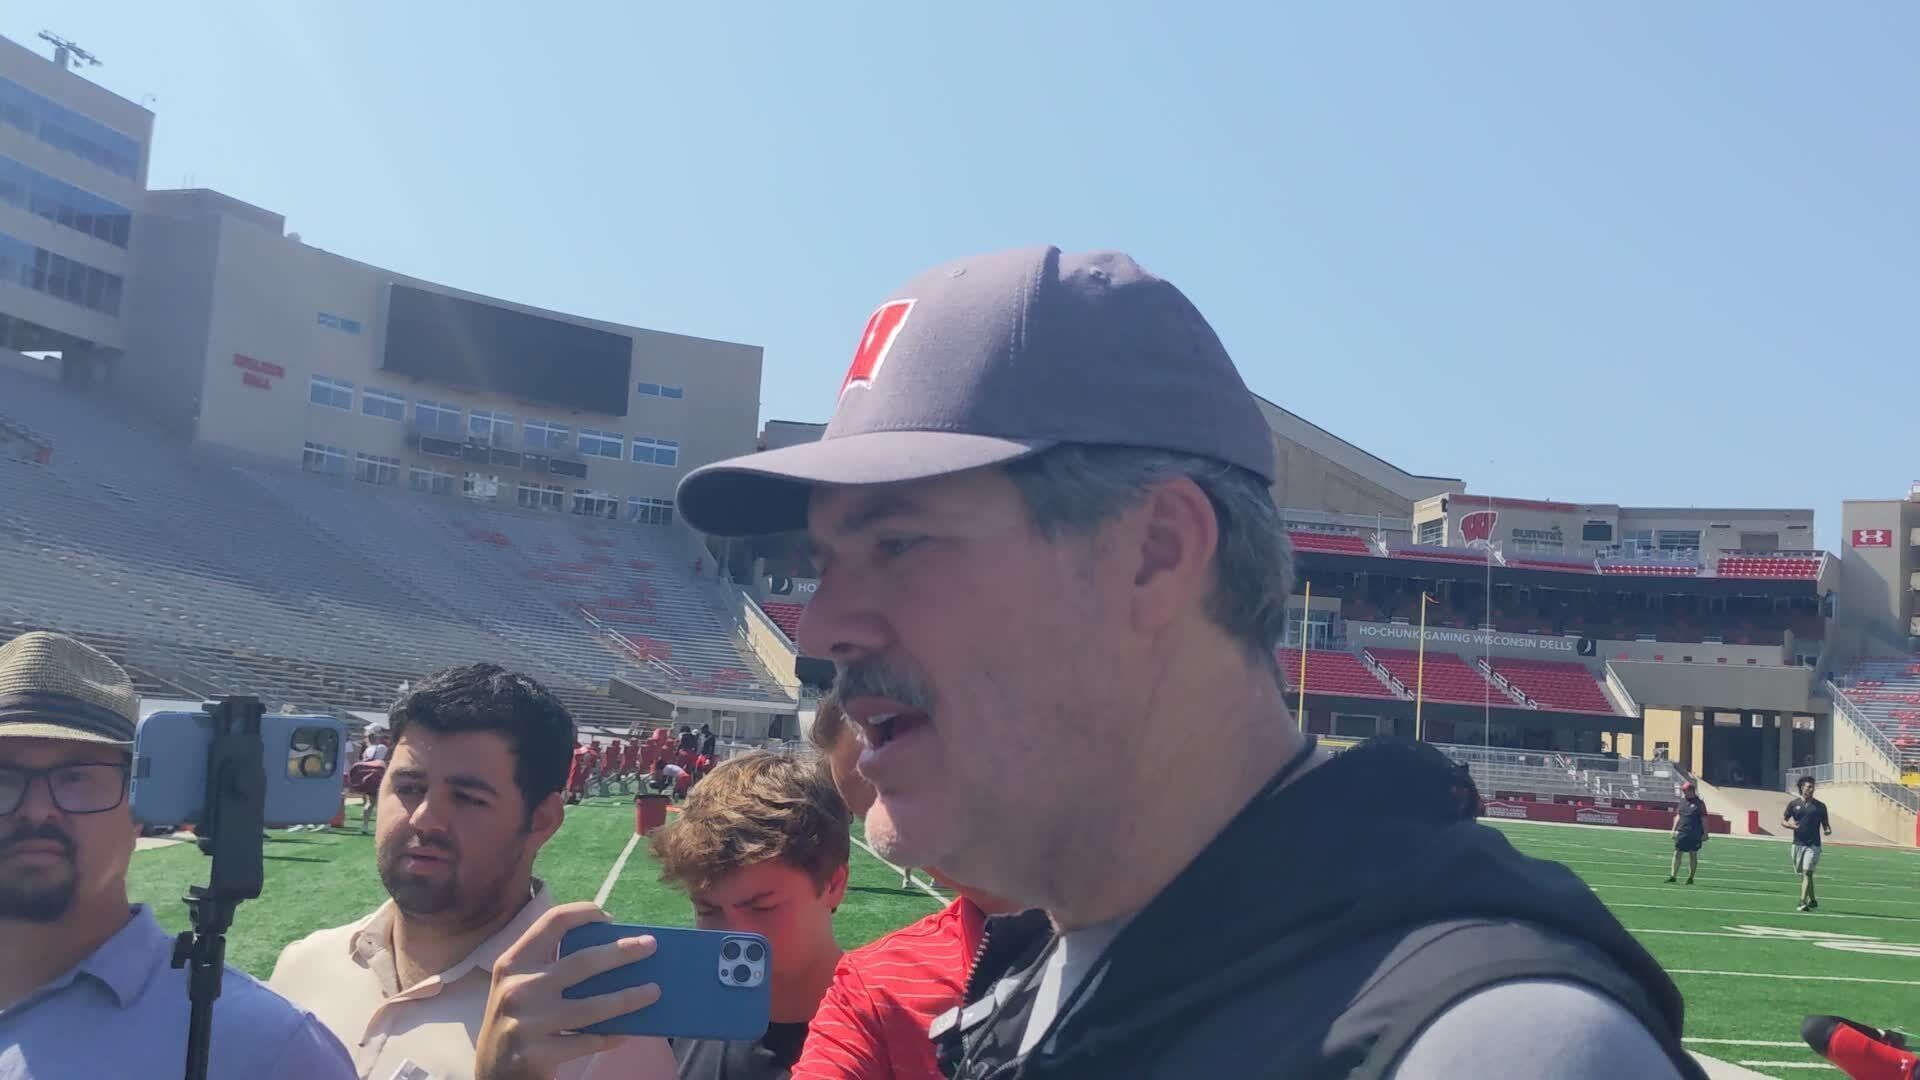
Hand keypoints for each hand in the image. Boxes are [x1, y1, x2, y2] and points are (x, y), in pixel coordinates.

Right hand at [474, 901, 662, 1079]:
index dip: (584, 914)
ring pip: (591, 1007)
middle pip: (582, 962)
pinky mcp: (535, 1053)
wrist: (491, 1075)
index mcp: (513, 963)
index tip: (610, 918)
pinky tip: (628, 1031)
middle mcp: (517, 988)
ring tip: (654, 991)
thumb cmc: (516, 1022)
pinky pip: (586, 1042)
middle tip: (650, 945)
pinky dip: (610, 1036)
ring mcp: (525, 1023)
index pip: (552, 922)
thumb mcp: (519, 987)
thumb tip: (611, 951)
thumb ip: (550, 968)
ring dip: (628, 998)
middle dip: (622, 951)